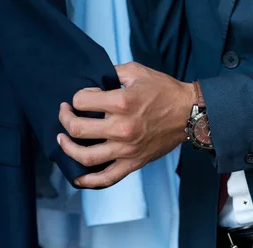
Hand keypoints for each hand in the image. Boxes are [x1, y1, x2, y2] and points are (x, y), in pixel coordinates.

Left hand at [57, 62, 194, 187]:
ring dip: (68, 148)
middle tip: (65, 112)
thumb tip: (92, 82)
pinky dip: (89, 181)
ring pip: (86, 156)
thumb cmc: (164, 90)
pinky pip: (107, 178)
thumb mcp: (136, 71)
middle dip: (65, 118)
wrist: (189, 113)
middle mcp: (121, 127)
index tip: (84, 95)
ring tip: (63, 139)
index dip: (78, 96)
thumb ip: (111, 73)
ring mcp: (126, 149)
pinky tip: (77, 177)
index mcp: (121, 102)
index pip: (81, 101)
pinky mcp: (133, 163)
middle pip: (77, 129)